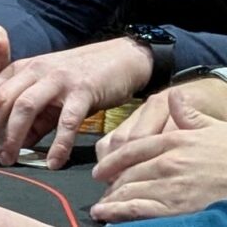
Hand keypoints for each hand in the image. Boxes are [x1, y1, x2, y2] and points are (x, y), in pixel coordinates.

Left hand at [0, 37, 151, 169]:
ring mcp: (58, 79)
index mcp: (23, 70)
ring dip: (14, 136)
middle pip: (2, 100)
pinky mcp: (83, 90)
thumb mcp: (50, 95)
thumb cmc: (82, 80)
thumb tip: (16, 145)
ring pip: (25, 106)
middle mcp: (35, 71)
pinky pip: (66, 120)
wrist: (120, 58)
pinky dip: (58, 143)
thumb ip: (34, 119)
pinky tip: (53, 163)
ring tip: (9, 160)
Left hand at [91, 90, 226, 221]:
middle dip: (112, 184)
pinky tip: (111, 214)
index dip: (112, 161)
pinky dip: (123, 211)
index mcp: (172, 141)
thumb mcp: (210, 127)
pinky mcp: (179, 206)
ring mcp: (173, 185)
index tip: (101, 170)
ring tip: (102, 208)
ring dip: (113, 200)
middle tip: (102, 192)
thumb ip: (186, 113)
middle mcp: (168, 161)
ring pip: (132, 190)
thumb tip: (174, 96)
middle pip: (128, 172)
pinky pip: (143, 208)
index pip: (131, 150)